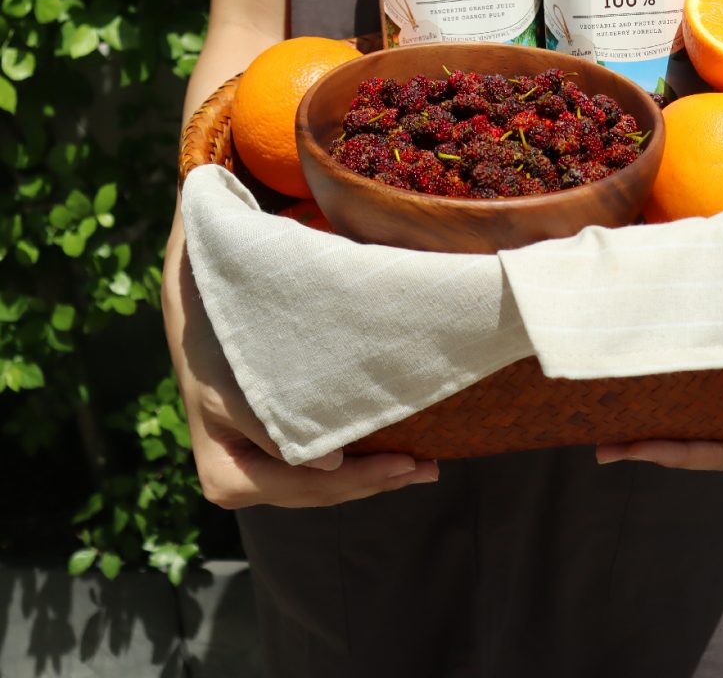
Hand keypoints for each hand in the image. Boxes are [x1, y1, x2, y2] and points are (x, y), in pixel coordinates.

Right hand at [163, 226, 438, 508]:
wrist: (196, 328)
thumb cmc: (216, 353)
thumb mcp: (232, 390)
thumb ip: (273, 429)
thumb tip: (331, 463)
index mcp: (230, 479)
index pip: (310, 486)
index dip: (361, 478)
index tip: (405, 463)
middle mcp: (244, 487)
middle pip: (323, 492)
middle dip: (378, 481)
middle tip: (428, 469)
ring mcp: (258, 476)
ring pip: (326, 485)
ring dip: (375, 477)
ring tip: (423, 467)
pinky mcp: (272, 460)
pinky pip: (321, 469)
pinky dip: (358, 463)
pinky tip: (392, 457)